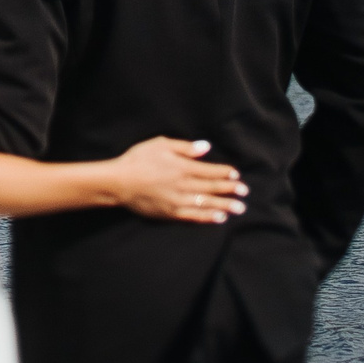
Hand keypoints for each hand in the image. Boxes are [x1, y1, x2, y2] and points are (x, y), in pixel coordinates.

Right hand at [112, 138, 245, 222]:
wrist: (118, 183)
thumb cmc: (138, 160)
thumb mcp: (160, 144)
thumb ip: (185, 148)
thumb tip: (206, 147)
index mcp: (183, 167)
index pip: (210, 171)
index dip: (225, 173)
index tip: (236, 175)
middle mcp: (184, 185)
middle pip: (212, 188)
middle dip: (230, 190)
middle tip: (245, 192)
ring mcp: (178, 201)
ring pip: (206, 203)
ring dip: (225, 205)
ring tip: (240, 208)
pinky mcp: (171, 213)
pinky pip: (194, 216)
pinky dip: (208, 217)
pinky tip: (219, 217)